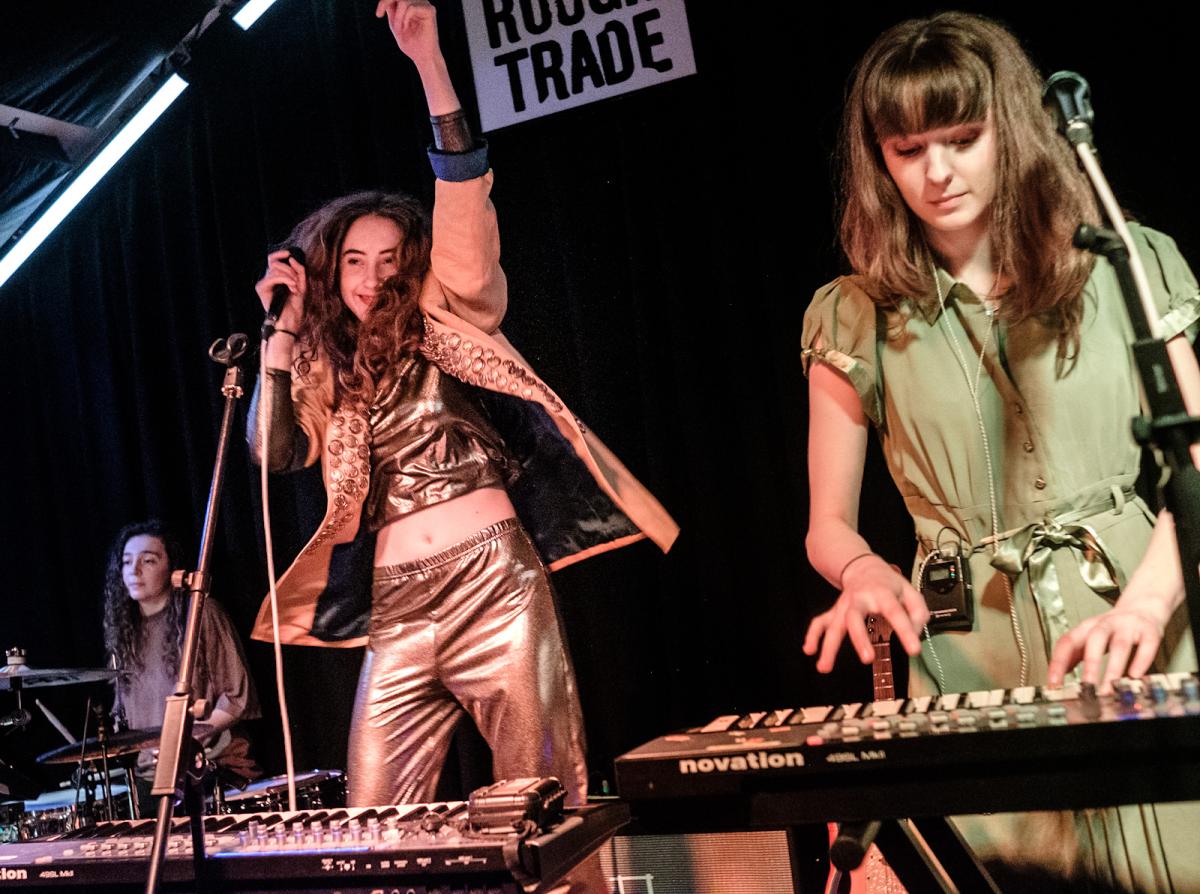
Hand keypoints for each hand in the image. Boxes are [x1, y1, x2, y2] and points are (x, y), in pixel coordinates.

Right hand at [254, 248, 305, 330]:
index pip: (272, 260)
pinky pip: (273, 276)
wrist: (291, 320)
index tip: (289, 254)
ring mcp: (264, 283)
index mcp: (276, 277)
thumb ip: (299, 270)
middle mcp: (268, 279)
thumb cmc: (295, 305)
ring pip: (275, 269)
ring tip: (295, 286)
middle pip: (275, 263)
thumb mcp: (301, 284)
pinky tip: (291, 287)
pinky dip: (285, 279)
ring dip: (289, 276)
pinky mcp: (261, 288)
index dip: (279, 254)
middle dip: (289, 269)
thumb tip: (291, 258)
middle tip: (296, 280)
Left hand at [376, 0, 440, 65]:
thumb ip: (391, 8)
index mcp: (411, 3)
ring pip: (403, 1)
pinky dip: (405, 19)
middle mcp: (418, 1)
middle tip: (392, 26)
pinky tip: (407, 27)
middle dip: (391, 9)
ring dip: (398, 17)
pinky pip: (411, 8)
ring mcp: (425, 4)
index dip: (384, 2)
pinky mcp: (430, 10)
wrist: (423, 57)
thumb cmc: (410, 43)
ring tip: (401, 29)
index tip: (378, 15)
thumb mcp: (395, 22)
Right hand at [803, 556, 929, 672]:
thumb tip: (912, 634)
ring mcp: (845, 606)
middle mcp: (860, 599)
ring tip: (824, 667)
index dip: (905, 631)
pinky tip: (809, 650)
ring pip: (834, 624)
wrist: (864, 567)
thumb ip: (918, 614)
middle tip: (868, 659)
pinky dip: (813, 635)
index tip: (913, 650)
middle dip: (859, 639)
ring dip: (828, 646)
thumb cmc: (889, 584)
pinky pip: (821, 622)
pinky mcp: (836, 611)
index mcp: (882, 593)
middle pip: (855, 617)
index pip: (895, 612)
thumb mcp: (911, 592)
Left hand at [1047, 596, 1171, 690]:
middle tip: (1086, 686)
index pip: (1067, 642)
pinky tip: (1135, 675)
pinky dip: (1141, 661)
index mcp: (1086, 627)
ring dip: (1114, 668)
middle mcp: (1106, 624)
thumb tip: (1056, 677)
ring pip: (1120, 646)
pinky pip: (1146, 645)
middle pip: (1095, 641)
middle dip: (1090, 665)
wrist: (1142, 606)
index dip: (1059, 662)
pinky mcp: (1150, 631)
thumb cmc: (1112, 627)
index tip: (1055, 683)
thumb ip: (1073, 655)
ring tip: (1109, 688)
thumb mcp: (1089, 636)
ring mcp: (1128, 626)